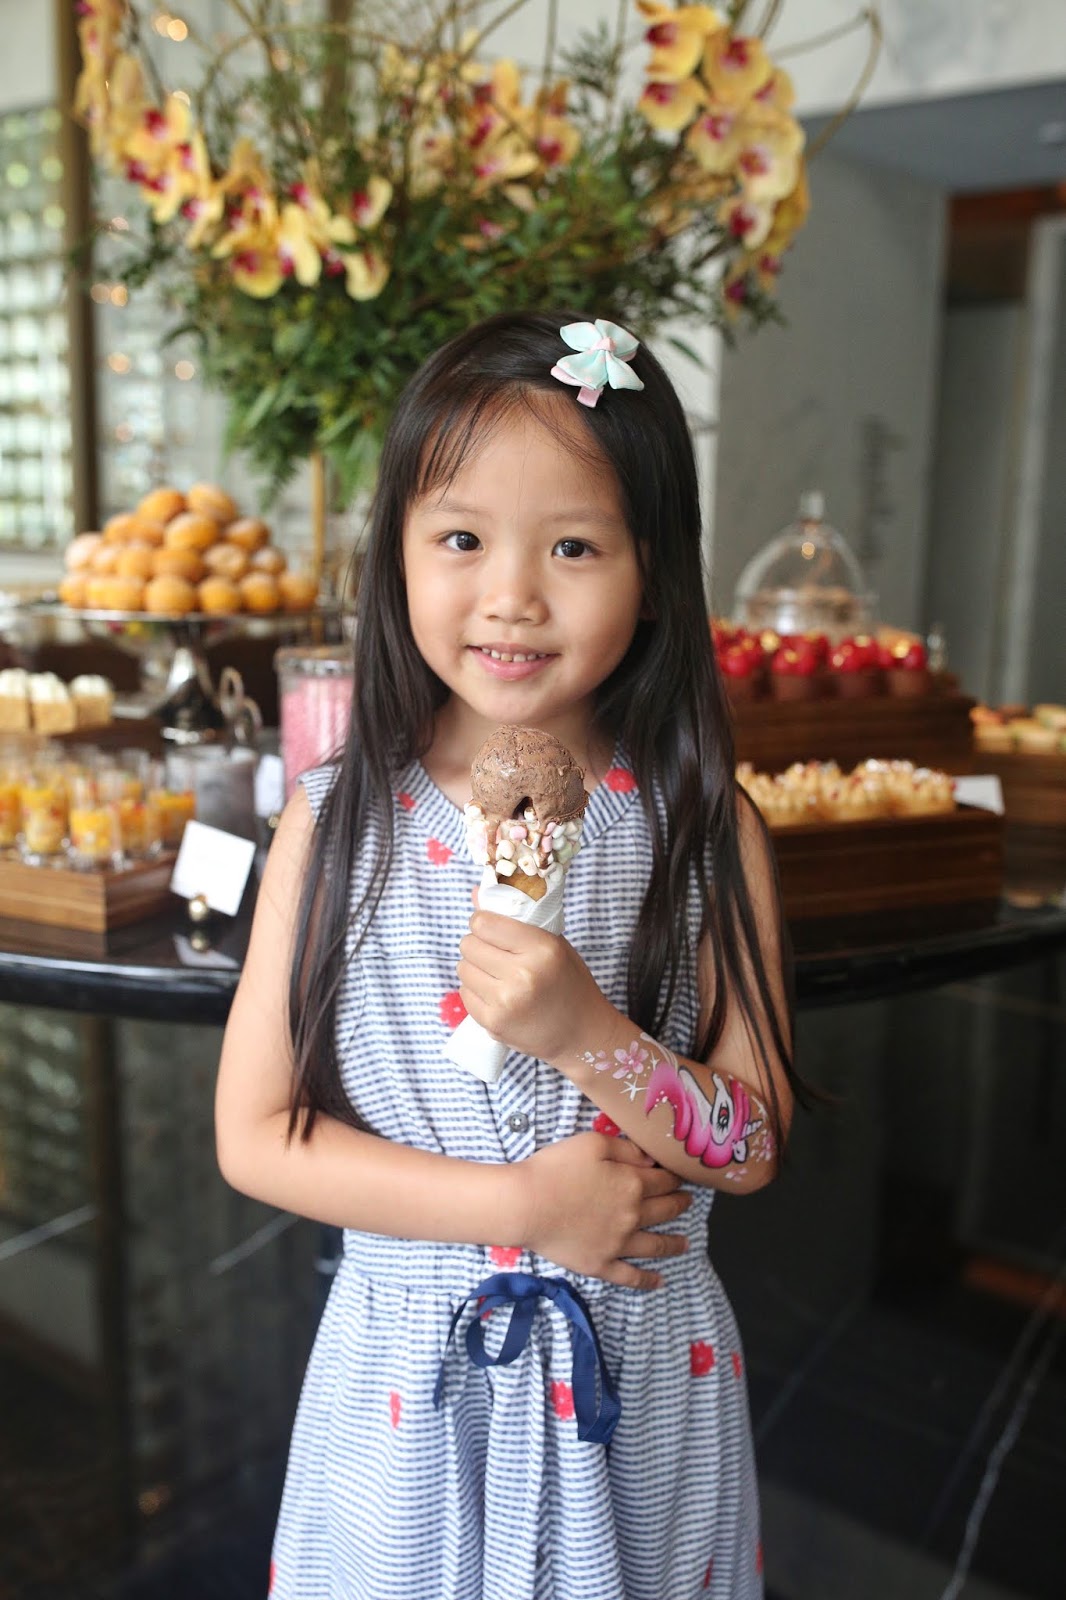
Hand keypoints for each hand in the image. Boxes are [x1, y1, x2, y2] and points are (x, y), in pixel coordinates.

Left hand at [458, 909, 615, 1062]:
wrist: (581, 1034)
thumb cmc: (569, 983)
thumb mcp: (553, 944)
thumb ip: (515, 919)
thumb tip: (475, 892)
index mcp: (541, 949)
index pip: (484, 923)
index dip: (483, 922)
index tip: (490, 928)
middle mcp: (522, 974)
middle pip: (469, 944)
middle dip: (478, 945)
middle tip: (495, 953)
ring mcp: (505, 1002)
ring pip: (463, 968)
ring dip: (475, 968)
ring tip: (497, 974)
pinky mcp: (493, 1023)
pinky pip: (464, 993)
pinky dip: (475, 990)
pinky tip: (496, 993)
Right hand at [512, 1132, 691, 1290]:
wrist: (527, 1204)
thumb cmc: (556, 1168)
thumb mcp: (592, 1142)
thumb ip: (625, 1148)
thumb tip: (650, 1158)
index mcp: (632, 1183)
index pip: (663, 1180)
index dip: (675, 1177)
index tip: (682, 1177)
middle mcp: (633, 1216)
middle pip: (665, 1210)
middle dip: (680, 1204)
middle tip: (689, 1203)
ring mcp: (618, 1244)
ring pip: (655, 1245)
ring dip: (674, 1244)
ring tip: (685, 1243)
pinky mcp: (600, 1264)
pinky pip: (630, 1276)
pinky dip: (647, 1280)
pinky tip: (659, 1282)